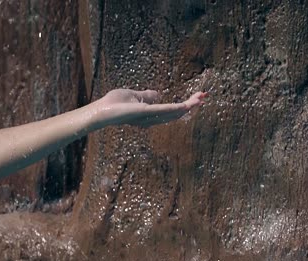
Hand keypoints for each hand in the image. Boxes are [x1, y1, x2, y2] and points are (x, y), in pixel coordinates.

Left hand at [90, 89, 206, 127]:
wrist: (102, 111)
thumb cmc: (113, 104)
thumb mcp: (133, 95)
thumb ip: (146, 96)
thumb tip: (157, 93)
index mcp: (151, 115)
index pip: (172, 110)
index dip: (185, 104)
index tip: (197, 97)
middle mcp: (153, 119)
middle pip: (176, 112)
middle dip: (191, 104)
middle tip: (204, 96)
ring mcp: (150, 117)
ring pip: (174, 112)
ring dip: (188, 105)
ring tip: (201, 98)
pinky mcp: (146, 113)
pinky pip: (165, 110)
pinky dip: (177, 108)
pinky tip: (187, 105)